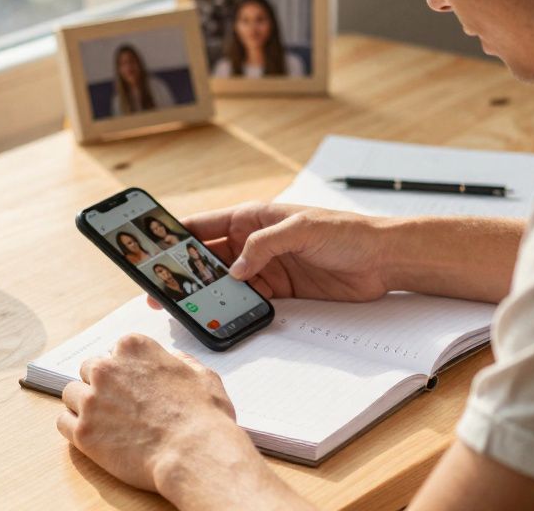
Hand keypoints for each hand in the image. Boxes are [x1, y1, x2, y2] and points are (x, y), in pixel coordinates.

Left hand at [57, 334, 308, 508]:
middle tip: (119, 404)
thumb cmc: (202, 417)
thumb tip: (172, 359)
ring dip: (85, 405)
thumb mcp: (201, 374)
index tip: (131, 383)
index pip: (114, 351)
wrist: (194, 453)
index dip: (124, 370)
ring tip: (106, 422)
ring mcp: (91, 400)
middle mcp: (107, 368)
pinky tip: (94, 435)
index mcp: (133, 348)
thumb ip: (179, 361)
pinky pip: (63, 422)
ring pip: (71, 394)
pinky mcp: (83, 432)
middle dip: (101, 385)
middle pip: (89, 370)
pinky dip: (75, 428)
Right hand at [179, 202, 392, 301]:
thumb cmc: (347, 232)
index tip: (150, 252)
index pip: (204, 226)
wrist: (383, 259)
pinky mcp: (280, 292)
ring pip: (225, 283)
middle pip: (207, 259)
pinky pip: (248, 302)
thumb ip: (265, 244)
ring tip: (184, 309)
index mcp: (252, 217)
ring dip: (206, 295)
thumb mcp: (302, 228)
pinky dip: (233, 310)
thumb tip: (235, 268)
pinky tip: (219, 318)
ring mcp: (266, 268)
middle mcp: (254, 242)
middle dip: (183, 273)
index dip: (175, 238)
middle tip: (159, 291)